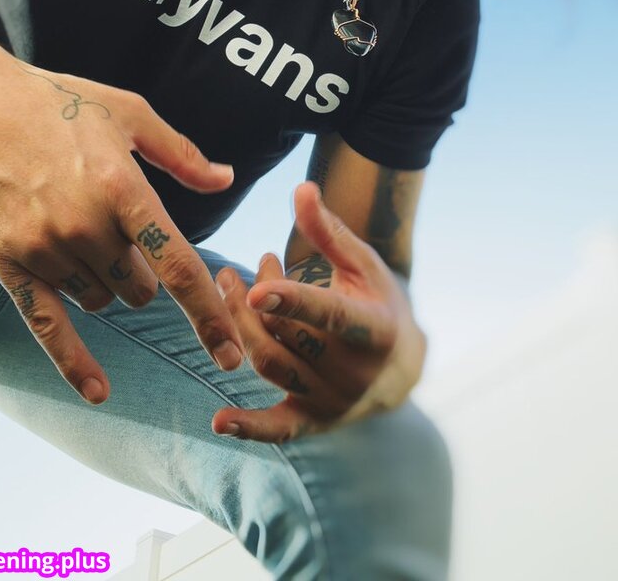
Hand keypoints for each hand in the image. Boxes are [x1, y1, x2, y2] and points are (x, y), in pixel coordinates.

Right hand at [0, 50, 244, 403]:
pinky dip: (73, 362)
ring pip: (99, 300)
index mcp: (123, 187)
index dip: (208, 314)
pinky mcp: (7, 262)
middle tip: (115, 226)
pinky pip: (47, 324)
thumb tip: (226, 179)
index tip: (231, 353)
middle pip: (139, 288)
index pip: (177, 264)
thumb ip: (181, 154)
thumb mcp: (128, 113)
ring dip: (103, 282)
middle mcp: (86, 224)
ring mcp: (44, 246)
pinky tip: (98, 392)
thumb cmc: (57, 102)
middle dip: (141, 273)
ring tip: (77, 228)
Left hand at [211, 182, 426, 442]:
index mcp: (375, 330)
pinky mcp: (315, 421)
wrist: (399, 364)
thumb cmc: (376, 299)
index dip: (292, 301)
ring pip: (273, 365)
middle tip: (230, 273)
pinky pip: (279, 430)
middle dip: (251, 302)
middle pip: (289, 336)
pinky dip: (248, 428)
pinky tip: (218, 422)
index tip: (256, 287)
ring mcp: (334, 401)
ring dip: (241, 330)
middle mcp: (355, 373)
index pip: (329, 316)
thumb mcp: (361, 263)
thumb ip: (328, 230)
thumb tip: (301, 188)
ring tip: (227, 292)